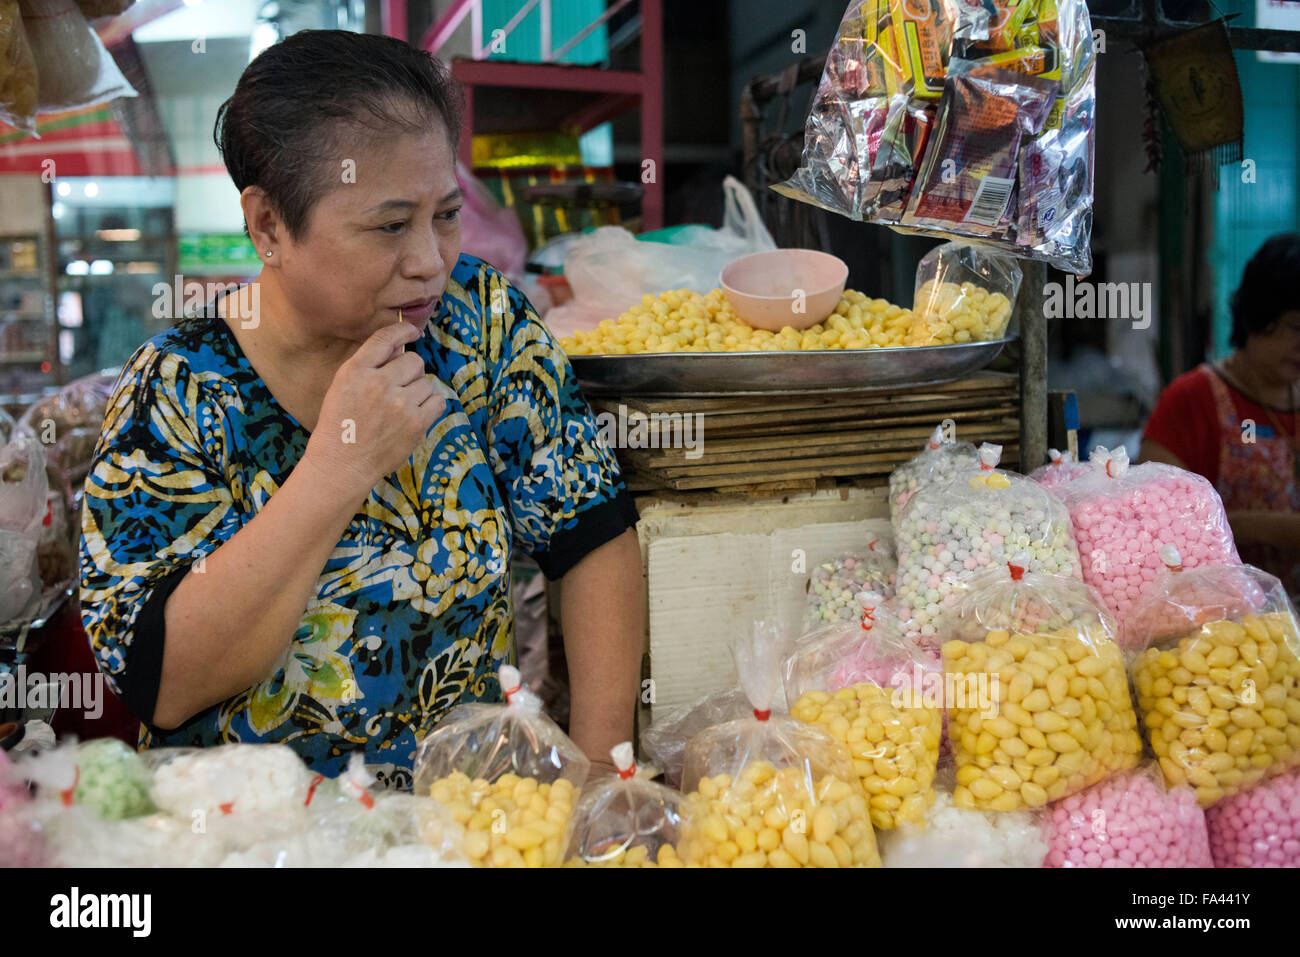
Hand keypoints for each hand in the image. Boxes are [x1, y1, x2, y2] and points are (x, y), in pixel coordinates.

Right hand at [303, 321, 444, 498]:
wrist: (341, 464)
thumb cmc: (341, 425)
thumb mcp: (342, 386)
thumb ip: (369, 366)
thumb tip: (401, 349)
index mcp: (355, 371)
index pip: (385, 338)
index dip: (403, 330)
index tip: (412, 331)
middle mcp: (378, 383)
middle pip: (414, 360)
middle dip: (410, 372)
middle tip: (398, 389)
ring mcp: (399, 404)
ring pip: (426, 382)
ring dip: (418, 392)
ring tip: (401, 408)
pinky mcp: (416, 423)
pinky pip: (438, 401)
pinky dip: (430, 406)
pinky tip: (415, 415)